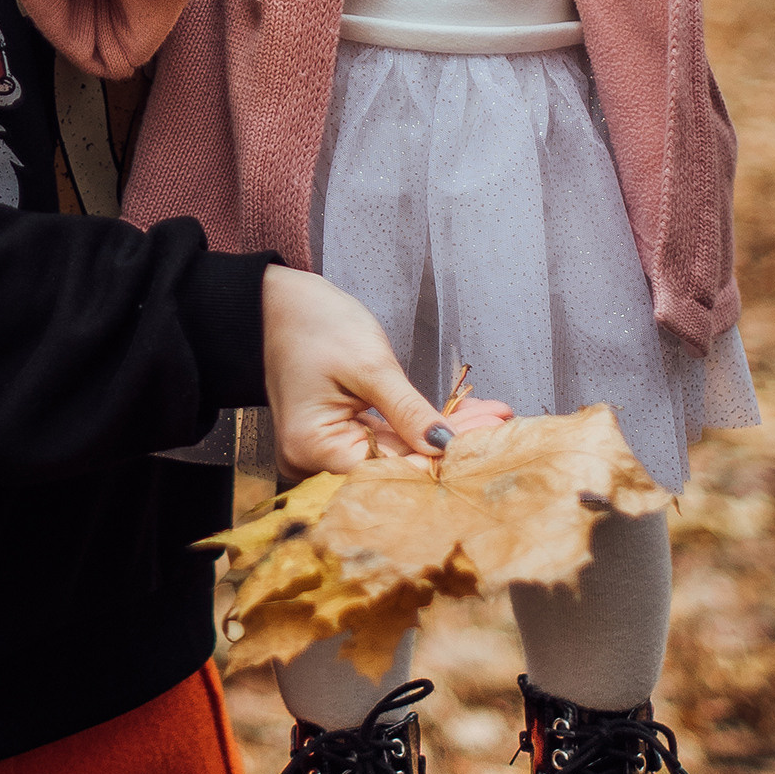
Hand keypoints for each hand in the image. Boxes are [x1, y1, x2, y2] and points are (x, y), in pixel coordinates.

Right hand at [261, 265, 512, 477]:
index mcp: (314, 448)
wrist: (272, 302)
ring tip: (491, 418)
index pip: (391, 471)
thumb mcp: (368, 363)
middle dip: (450, 445)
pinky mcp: (335, 439)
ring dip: (440, 437)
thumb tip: (448, 447)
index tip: (492, 436)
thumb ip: (409, 410)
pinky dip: (418, 430)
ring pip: (395, 456)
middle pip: (395, 468)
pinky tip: (460, 418)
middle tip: (502, 423)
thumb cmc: (312, 322)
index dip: (444, 459)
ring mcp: (323, 453)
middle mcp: (313, 463)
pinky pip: (384, 443)